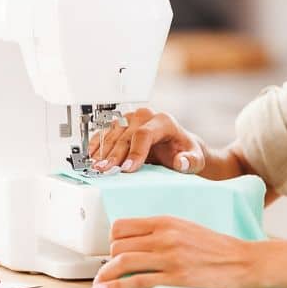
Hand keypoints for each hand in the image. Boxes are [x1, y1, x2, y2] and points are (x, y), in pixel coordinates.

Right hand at [88, 108, 204, 173]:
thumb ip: (190, 161)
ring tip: (96, 167)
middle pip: (126, 135)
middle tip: (106, 171)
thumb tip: (181, 162)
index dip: (135, 152)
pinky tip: (91, 156)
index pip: (145, 134)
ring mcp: (131, 119)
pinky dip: (97, 144)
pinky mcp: (121, 126)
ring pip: (113, 134)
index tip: (128, 169)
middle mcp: (146, 117)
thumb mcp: (195, 159)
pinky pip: (106, 133)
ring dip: (103, 151)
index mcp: (164, 121)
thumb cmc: (185, 152)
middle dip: (115, 155)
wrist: (179, 148)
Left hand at [92, 216, 260, 287]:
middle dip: (109, 261)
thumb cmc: (219, 248)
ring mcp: (169, 256)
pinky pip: (137, 281)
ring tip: (100, 285)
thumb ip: (163, 234)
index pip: (123, 226)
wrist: (244, 261)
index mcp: (167, 221)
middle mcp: (164, 235)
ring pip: (122, 262)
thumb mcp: (188, 230)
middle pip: (118, 245)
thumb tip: (140, 245)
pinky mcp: (175, 276)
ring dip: (106, 276)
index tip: (111, 252)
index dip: (112, 241)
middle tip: (108, 272)